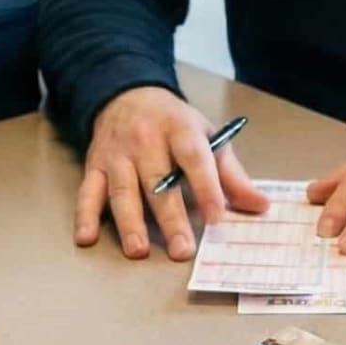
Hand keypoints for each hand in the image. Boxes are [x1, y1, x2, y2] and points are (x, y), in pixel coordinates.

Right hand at [76, 86, 267, 260]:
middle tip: (182, 250)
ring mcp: (117, 154)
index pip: (195, 160)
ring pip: (122, 190)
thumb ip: (232, 174)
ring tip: (138, 250)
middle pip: (157, 182)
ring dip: (129, 222)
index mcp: (180, 130)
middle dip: (170, 217)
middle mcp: (146, 141)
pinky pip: (88, 192)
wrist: (127, 94)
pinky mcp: (94, 165)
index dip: (207, 188)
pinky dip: (85, 215)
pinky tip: (86, 238)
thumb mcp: (207, 137)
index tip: (217, 218)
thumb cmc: (174, 123)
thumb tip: (260, 205)